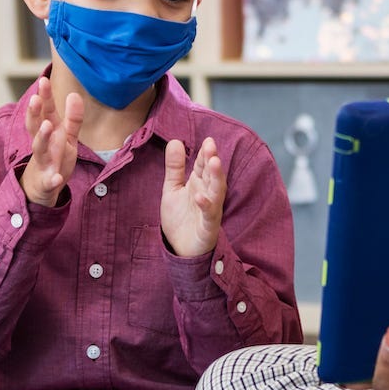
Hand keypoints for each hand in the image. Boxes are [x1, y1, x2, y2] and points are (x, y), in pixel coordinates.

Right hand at [20, 75, 83, 206]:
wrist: (40, 189)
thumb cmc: (53, 157)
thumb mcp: (66, 136)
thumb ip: (72, 117)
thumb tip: (75, 94)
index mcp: (47, 132)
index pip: (44, 112)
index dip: (44, 97)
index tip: (43, 80)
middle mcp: (42, 145)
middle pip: (35, 126)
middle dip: (35, 113)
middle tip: (35, 99)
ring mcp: (43, 163)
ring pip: (40, 149)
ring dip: (42, 137)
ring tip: (47, 126)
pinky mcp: (47, 182)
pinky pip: (49, 181)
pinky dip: (52, 179)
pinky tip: (57, 177)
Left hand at [161, 137, 225, 257]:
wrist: (180, 249)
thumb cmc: (180, 218)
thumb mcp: (172, 189)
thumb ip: (175, 167)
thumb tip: (175, 141)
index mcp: (199, 184)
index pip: (204, 165)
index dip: (206, 153)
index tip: (208, 140)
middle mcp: (208, 194)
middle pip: (213, 175)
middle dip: (212, 160)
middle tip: (211, 146)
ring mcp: (210, 210)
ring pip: (216, 191)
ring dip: (216, 177)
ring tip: (214, 162)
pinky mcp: (208, 226)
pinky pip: (209, 214)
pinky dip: (206, 205)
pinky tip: (200, 196)